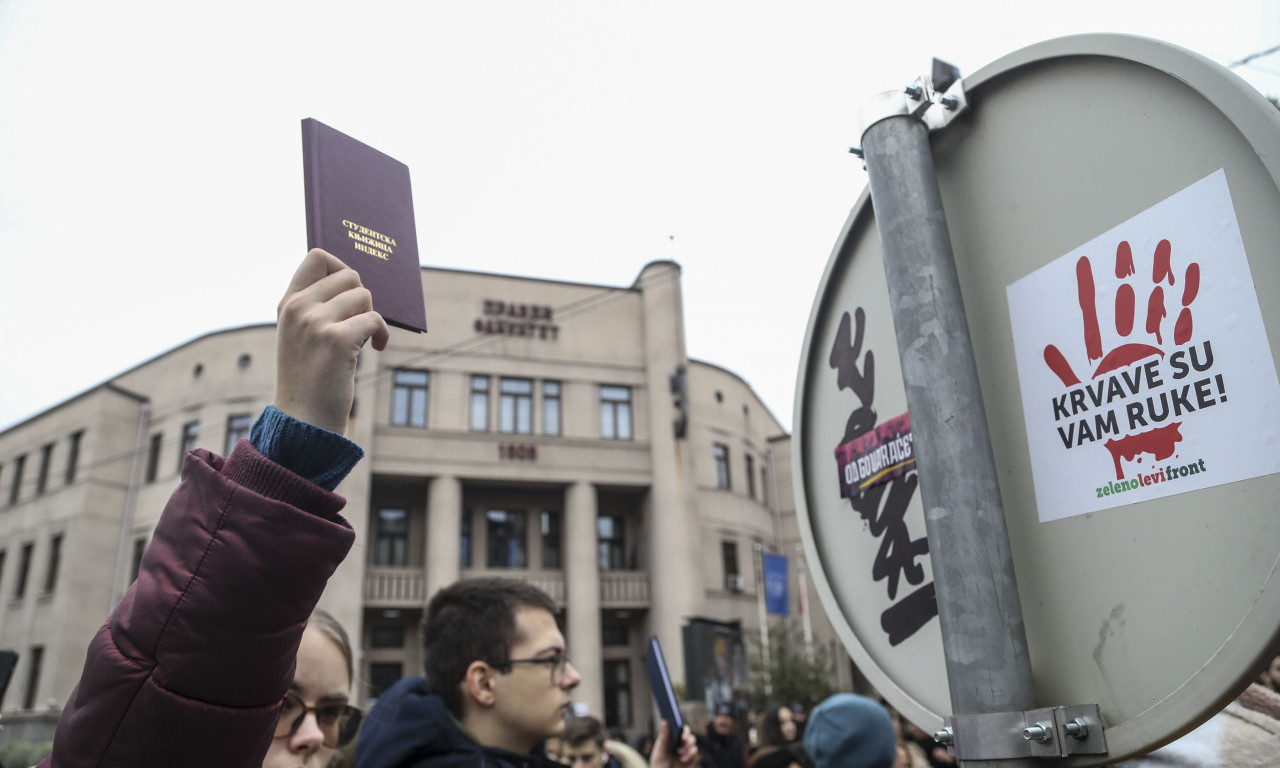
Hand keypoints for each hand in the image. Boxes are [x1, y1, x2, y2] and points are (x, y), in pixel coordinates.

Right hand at [274, 249, 388, 433]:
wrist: (303, 420)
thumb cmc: (310, 377)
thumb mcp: (301, 335)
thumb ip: (317, 306)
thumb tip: (355, 280)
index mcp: (287, 303)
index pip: (317, 257)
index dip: (341, 267)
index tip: (349, 291)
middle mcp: (297, 308)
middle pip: (349, 275)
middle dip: (362, 298)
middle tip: (359, 323)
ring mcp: (315, 323)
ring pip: (364, 295)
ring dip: (372, 316)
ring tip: (365, 338)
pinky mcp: (336, 340)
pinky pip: (375, 319)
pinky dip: (382, 333)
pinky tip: (375, 348)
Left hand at [649, 721, 697, 767]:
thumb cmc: (659, 764)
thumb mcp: (660, 750)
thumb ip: (663, 736)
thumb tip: (665, 720)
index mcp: (673, 739)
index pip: (681, 728)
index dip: (682, 726)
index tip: (680, 727)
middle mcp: (681, 744)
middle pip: (689, 735)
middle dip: (686, 738)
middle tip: (682, 740)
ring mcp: (687, 752)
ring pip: (693, 744)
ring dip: (688, 747)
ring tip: (679, 753)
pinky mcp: (691, 760)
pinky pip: (695, 754)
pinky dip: (690, 755)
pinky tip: (682, 760)